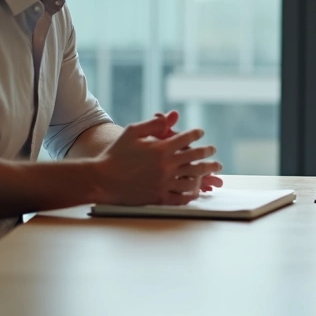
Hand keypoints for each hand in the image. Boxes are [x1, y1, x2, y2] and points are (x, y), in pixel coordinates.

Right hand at [95, 115, 222, 205]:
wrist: (102, 180)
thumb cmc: (116, 154)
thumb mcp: (132, 132)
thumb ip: (153, 124)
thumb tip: (169, 117)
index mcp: (161, 148)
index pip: (187, 138)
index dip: (196, 133)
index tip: (200, 132)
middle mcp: (166, 166)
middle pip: (196, 158)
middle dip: (208, 152)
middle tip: (213, 151)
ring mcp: (164, 183)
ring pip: (193, 178)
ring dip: (206, 173)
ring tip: (213, 170)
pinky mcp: (159, 198)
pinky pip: (182, 198)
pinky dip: (191, 193)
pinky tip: (196, 190)